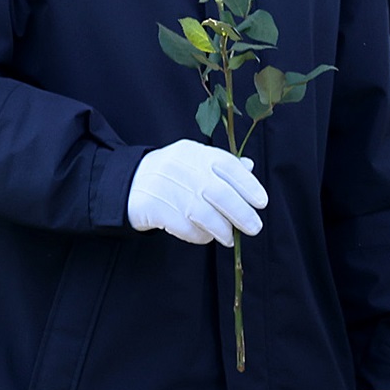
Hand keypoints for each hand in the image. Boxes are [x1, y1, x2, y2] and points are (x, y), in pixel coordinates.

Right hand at [120, 138, 266, 243]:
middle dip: (242, 213)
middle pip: (219, 193)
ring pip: (203, 213)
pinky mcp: (152, 207)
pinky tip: (206, 235)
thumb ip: (222, 166)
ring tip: (229, 237)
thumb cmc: (174, 174)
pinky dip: (200, 235)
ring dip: (222, 229)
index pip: (228, 165)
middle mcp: (180, 167)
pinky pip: (184, 227)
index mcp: (195, 153)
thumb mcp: (195, 162)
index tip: (261, 203)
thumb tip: (250, 166)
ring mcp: (164, 187)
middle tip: (254, 227)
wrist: (128, 182)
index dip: (249, 185)